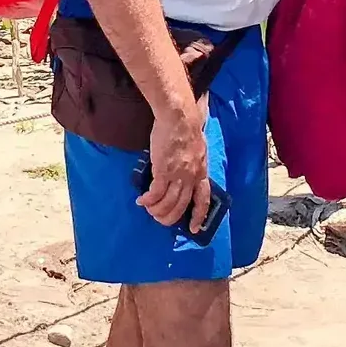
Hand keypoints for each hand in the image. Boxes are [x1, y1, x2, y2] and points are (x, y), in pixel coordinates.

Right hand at [138, 97, 213, 232]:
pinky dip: (148, 200)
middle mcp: (191, 177)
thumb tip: (186, 168)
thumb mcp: (198, 148)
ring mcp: (178, 175)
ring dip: (157, 210)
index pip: (203, 199)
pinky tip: (141, 201)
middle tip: (159, 219)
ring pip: (168, 203)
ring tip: (148, 210)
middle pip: (181, 206)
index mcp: (201, 172)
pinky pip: (155, 193)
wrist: (179, 118)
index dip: (199, 216)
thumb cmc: (187, 128)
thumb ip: (194, 161)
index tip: (194, 228)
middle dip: (170, 217)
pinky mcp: (163, 171)